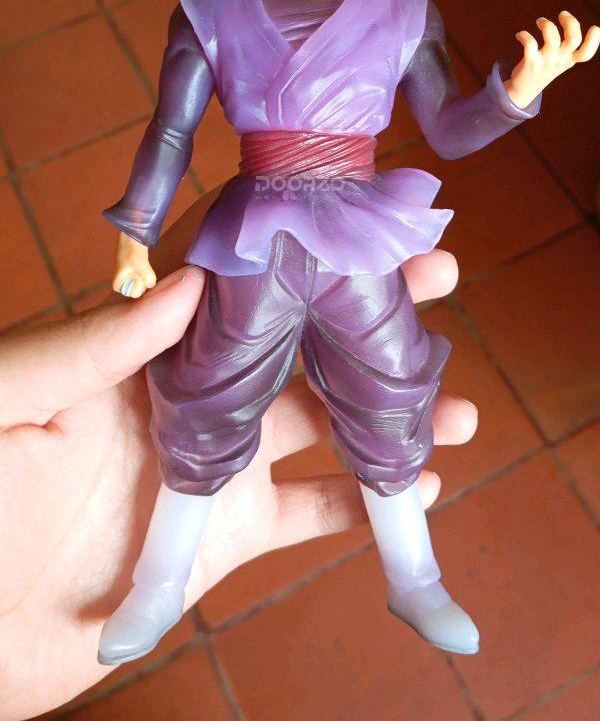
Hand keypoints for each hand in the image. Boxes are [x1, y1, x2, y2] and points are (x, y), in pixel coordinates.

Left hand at [0, 196, 474, 719]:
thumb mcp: (11, 400)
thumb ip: (93, 343)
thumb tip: (194, 281)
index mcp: (137, 353)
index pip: (231, 285)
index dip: (296, 251)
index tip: (358, 226)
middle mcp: (189, 400)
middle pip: (295, 345)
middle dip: (365, 314)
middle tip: (437, 282)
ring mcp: (213, 469)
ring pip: (318, 429)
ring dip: (385, 411)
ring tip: (456, 400)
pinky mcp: (222, 539)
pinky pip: (305, 515)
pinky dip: (363, 501)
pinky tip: (417, 483)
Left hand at [505, 10, 599, 107]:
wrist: (524, 90)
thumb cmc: (544, 69)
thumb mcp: (560, 60)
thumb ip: (567, 46)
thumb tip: (570, 21)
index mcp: (569, 59)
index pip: (586, 54)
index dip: (594, 40)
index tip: (595, 27)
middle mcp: (560, 60)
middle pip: (574, 39)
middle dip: (570, 21)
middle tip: (562, 14)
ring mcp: (546, 61)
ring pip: (552, 38)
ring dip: (546, 23)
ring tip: (540, 21)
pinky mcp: (530, 61)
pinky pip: (530, 43)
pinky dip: (524, 35)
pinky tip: (519, 35)